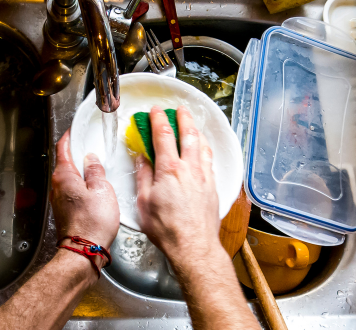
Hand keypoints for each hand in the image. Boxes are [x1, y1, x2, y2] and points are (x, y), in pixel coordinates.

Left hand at [50, 130, 119, 249]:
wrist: (85, 250)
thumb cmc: (93, 222)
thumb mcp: (102, 189)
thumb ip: (96, 170)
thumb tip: (91, 159)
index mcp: (64, 176)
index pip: (62, 149)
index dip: (70, 137)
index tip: (75, 130)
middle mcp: (58, 187)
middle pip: (65, 163)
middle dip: (77, 153)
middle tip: (91, 145)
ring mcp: (60, 200)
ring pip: (70, 178)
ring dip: (81, 170)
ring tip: (97, 166)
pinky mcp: (66, 210)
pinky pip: (73, 190)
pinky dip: (82, 184)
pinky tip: (95, 187)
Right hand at [135, 106, 219, 263]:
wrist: (193, 246)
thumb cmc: (167, 229)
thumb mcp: (144, 202)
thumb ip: (143, 176)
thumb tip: (142, 159)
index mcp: (170, 170)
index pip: (164, 135)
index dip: (159, 119)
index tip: (155, 111)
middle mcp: (190, 169)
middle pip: (188, 134)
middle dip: (183, 118)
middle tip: (179, 109)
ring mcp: (204, 177)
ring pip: (203, 145)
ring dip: (197, 131)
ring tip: (193, 124)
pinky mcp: (213, 186)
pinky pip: (210, 160)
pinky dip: (206, 149)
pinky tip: (204, 149)